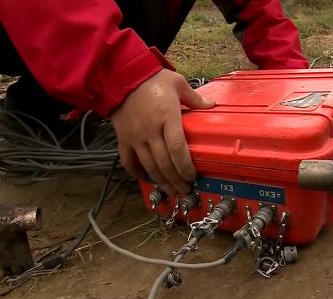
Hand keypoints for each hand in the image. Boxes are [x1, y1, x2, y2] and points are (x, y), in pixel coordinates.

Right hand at [111, 69, 214, 194]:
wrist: (121, 75)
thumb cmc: (152, 79)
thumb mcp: (177, 82)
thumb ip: (194, 97)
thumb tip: (211, 104)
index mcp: (167, 116)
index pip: (178, 148)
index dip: (185, 166)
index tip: (192, 175)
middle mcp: (150, 130)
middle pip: (165, 163)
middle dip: (177, 180)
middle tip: (185, 189)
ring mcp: (135, 137)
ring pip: (149, 166)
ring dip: (161, 181)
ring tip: (171, 190)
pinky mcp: (123, 139)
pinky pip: (128, 161)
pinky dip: (136, 173)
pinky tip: (146, 178)